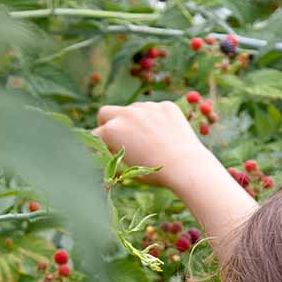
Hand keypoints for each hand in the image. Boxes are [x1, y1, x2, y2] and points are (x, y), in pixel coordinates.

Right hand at [93, 100, 208, 190]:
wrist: (186, 166)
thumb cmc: (155, 174)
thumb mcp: (128, 170)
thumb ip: (113, 158)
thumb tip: (106, 156)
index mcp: (112, 131)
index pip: (94, 135)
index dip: (98, 146)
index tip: (103, 152)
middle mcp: (126, 114)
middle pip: (105, 113)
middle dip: (106, 124)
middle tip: (116, 136)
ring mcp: (146, 107)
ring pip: (132, 111)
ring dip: (134, 122)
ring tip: (149, 142)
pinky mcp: (165, 106)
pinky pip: (155, 111)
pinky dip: (156, 121)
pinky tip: (165, 136)